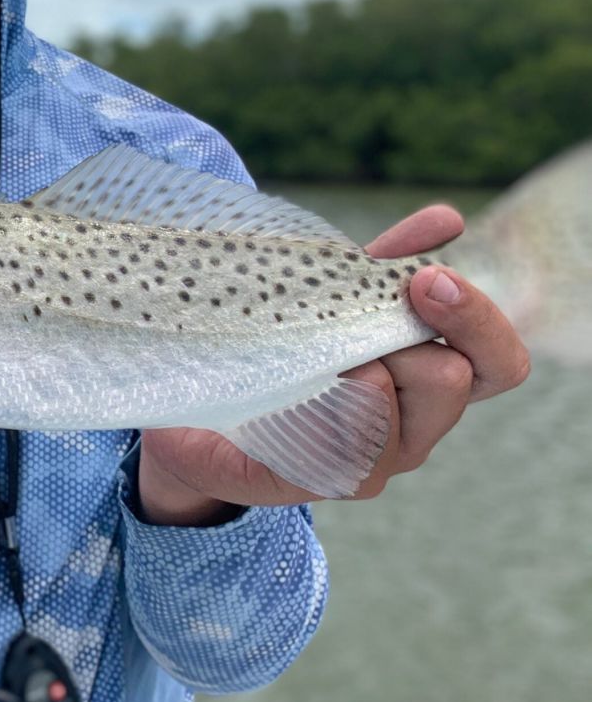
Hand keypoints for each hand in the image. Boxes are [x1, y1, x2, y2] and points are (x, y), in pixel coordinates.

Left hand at [137, 205, 531, 524]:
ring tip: (305, 356)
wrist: (202, 413)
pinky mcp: (323, 482)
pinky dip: (308, 409)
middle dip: (398, 335)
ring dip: (347, 371)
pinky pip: (335, 447)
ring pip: (389, 412)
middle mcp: (416, 428)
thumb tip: (447, 219)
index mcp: (431, 382)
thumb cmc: (280, 349)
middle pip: (450, 379)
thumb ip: (385, 263)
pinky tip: (279, 390)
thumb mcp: (331, 297)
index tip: (426, 278)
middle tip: (346, 317)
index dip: (477, 318)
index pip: (498, 363)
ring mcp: (376, 462)